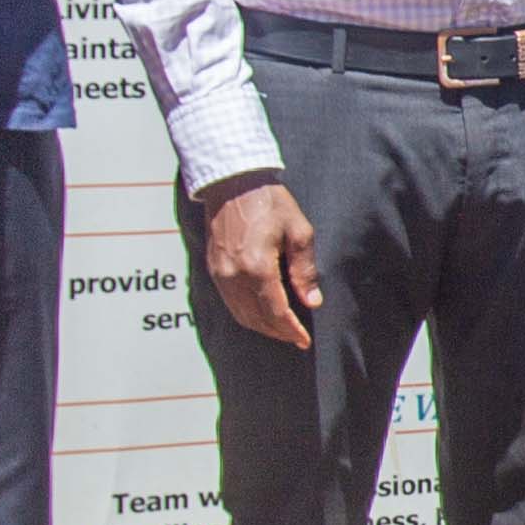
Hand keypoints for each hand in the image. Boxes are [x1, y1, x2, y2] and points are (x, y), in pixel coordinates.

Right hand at [198, 175, 324, 352]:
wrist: (233, 183)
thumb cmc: (269, 203)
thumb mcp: (299, 231)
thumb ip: (305, 270)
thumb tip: (312, 301)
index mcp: (257, 267)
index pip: (275, 312)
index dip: (291, 330)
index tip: (304, 340)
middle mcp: (233, 275)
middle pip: (256, 318)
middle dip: (278, 332)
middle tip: (296, 338)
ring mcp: (219, 273)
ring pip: (240, 314)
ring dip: (261, 326)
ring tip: (282, 330)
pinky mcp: (212, 269)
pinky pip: (229, 302)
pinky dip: (246, 314)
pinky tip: (261, 313)